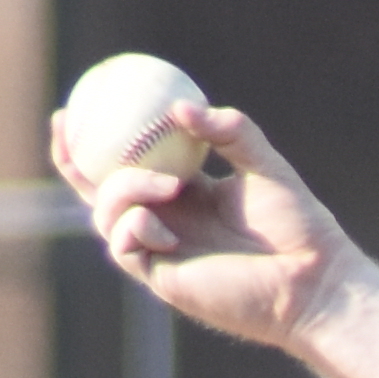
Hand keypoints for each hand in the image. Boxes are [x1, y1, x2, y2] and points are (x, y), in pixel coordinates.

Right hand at [51, 93, 353, 354]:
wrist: (312, 281)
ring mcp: (161, 250)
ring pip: (107, 214)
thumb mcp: (265, 163)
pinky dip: (134, 227)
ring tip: (167, 185)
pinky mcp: (162, 280)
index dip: (104, 134)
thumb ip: (228, 130)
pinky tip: (162, 225)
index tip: (87, 96)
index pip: (132, 160)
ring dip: (123, 190)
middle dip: (71, 157)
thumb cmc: (298, 227)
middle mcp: (166, 220)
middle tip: (66, 122)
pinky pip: (125, 247)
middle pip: (100, 188)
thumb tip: (179, 108)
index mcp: (186, 193)